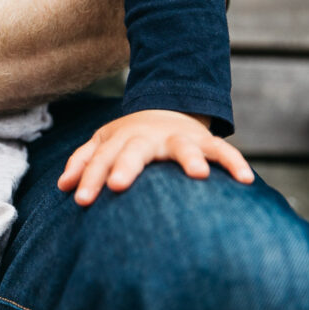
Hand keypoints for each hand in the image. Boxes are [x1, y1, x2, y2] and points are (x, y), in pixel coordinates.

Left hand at [57, 109, 254, 205]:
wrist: (166, 108)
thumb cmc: (129, 138)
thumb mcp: (104, 143)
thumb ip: (84, 161)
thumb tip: (62, 185)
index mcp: (120, 139)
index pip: (101, 159)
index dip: (90, 178)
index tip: (81, 200)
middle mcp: (148, 137)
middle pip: (135, 150)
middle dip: (126, 166)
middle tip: (117, 185)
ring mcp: (178, 138)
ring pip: (183, 146)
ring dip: (190, 158)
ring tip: (197, 175)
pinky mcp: (205, 142)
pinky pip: (223, 151)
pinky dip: (235, 162)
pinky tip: (246, 180)